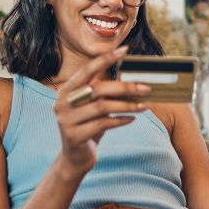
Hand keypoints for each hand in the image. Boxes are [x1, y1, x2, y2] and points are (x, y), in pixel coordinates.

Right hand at [53, 46, 150, 175]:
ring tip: (144, 106)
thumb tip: (135, 81)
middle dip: (125, 87)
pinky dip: (120, 120)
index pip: (87, 70)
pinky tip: (132, 119)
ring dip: (127, 105)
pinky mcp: (74, 136)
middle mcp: (62, 103)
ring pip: (102, 107)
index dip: (106, 59)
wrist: (75, 158)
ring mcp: (65, 120)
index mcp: (66, 90)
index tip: (125, 50)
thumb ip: (105, 94)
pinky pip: (102, 124)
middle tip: (146, 88)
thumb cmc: (89, 127)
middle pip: (98, 89)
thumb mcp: (95, 107)